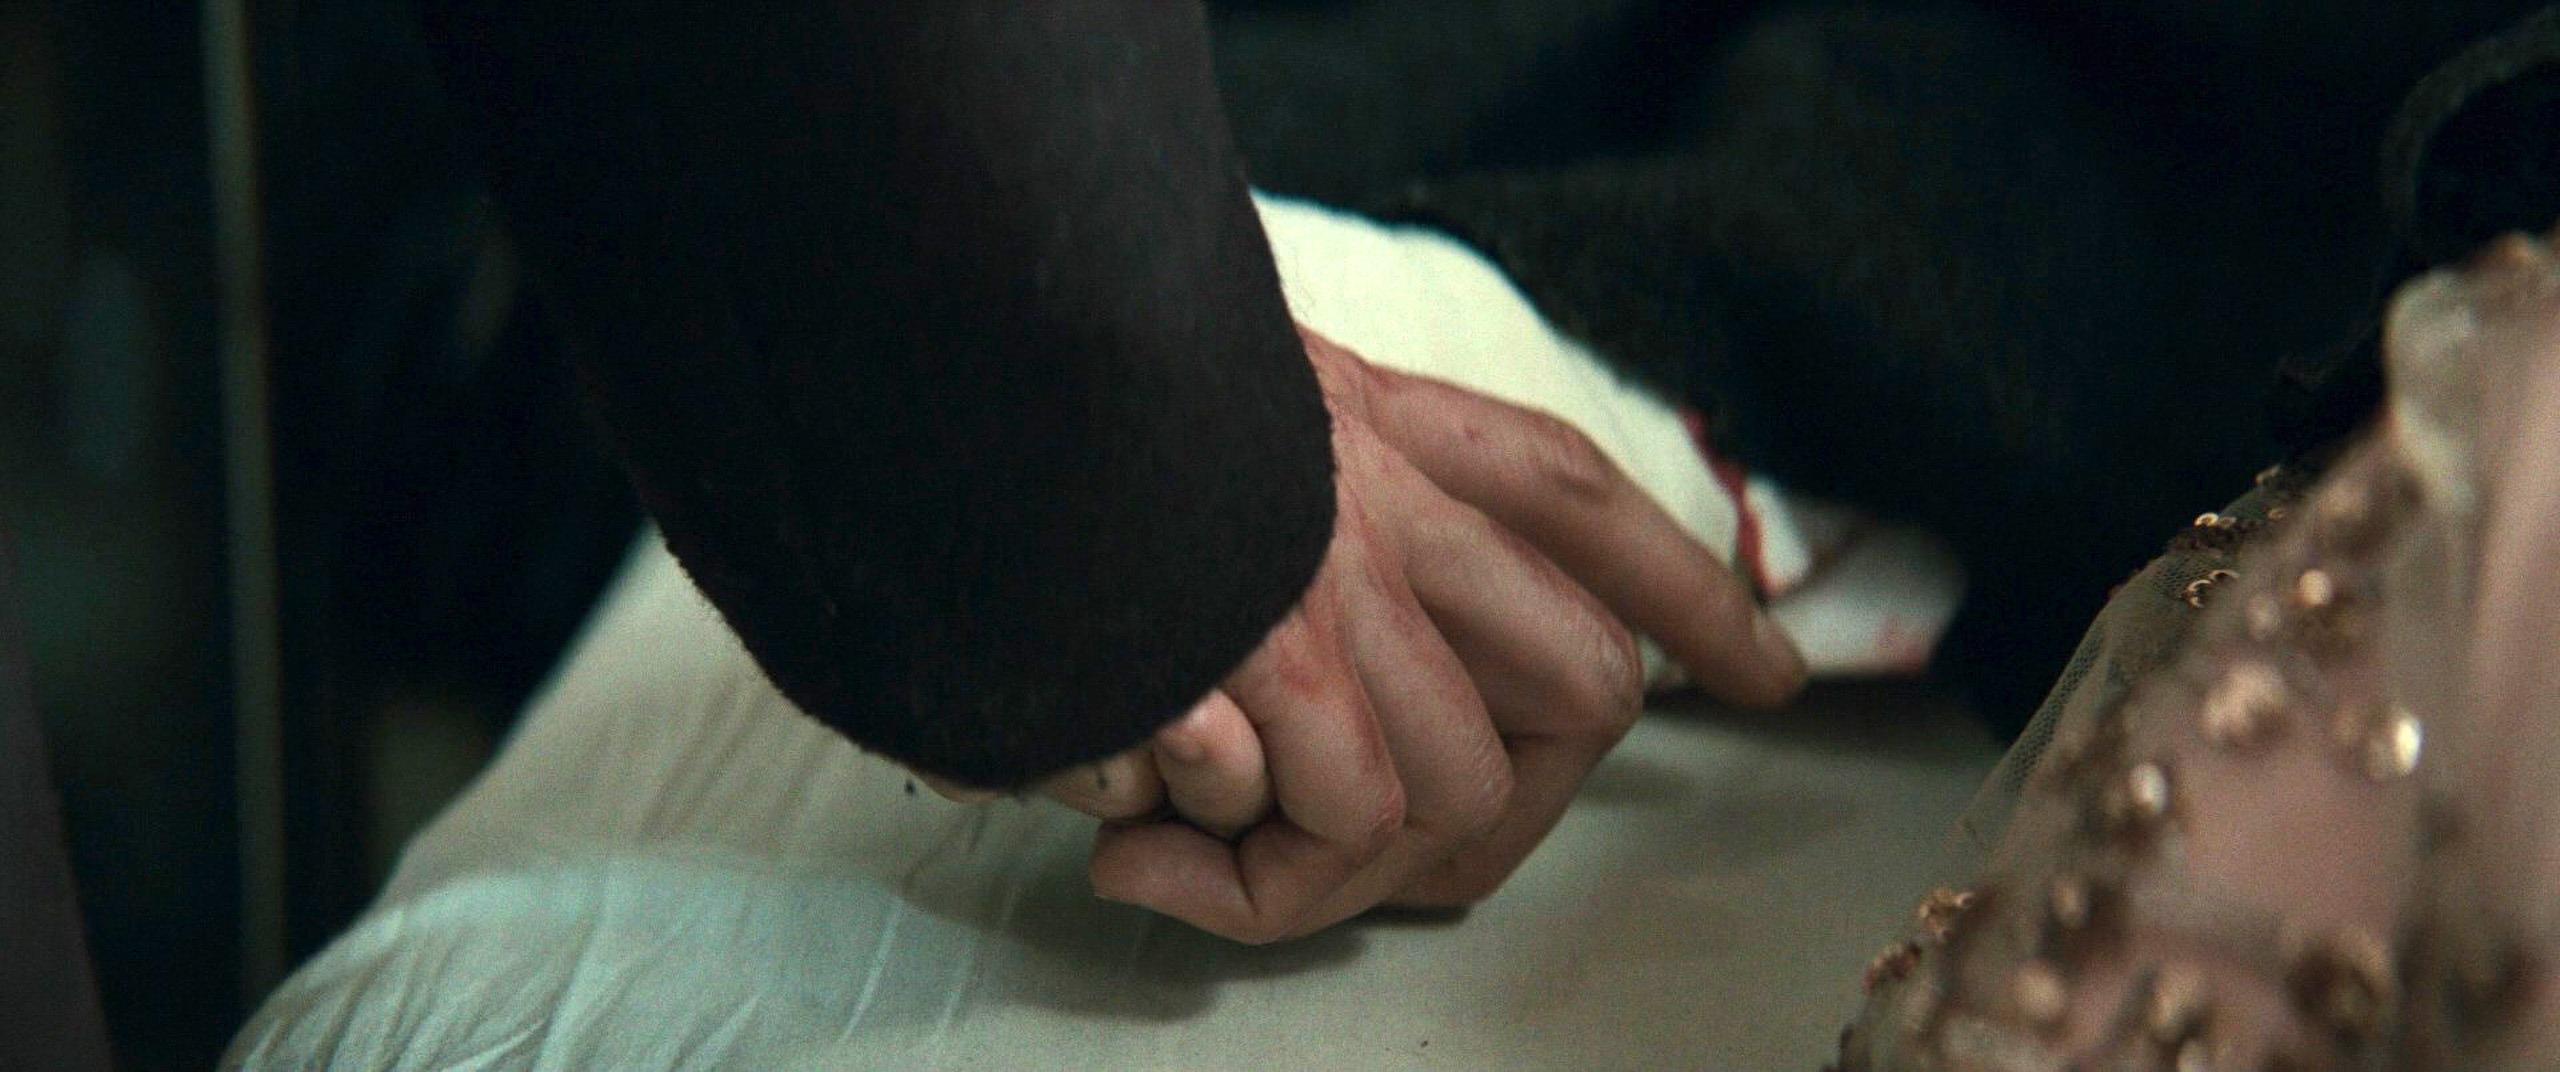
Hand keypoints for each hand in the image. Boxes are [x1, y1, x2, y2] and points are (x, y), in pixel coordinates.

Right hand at [1021, 326, 1803, 941]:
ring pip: (1453, 791)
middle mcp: (1388, 497)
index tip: (1763, 675)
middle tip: (1389, 877)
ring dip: (1328, 876)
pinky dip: (1245, 885)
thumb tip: (1247, 696)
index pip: (1572, 499)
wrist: (960, 351)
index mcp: (1367, 418)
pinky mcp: (1281, 662)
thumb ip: (1254, 503)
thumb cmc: (1033, 409)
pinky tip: (1133, 856)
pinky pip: (1336, 827)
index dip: (1687, 595)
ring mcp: (1345, 583)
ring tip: (1189, 867)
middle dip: (1511, 822)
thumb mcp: (1176, 406)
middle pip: (1583, 685)